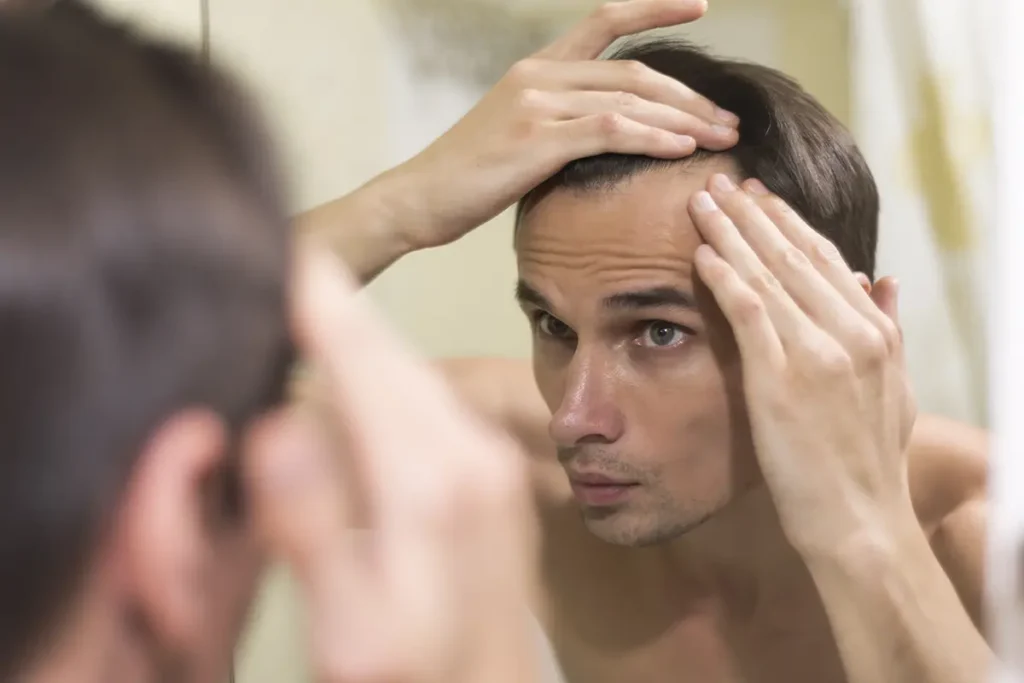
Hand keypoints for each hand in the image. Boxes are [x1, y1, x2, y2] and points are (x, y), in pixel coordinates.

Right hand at [243, 251, 537, 682]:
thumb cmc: (416, 675)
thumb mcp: (349, 626)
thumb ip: (313, 526)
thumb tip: (277, 425)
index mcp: (430, 481)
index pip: (366, 361)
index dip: (321, 304)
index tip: (287, 250)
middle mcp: (470, 456)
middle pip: (392, 356)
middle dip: (339, 307)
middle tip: (292, 260)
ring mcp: (488, 462)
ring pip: (412, 373)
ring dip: (364, 338)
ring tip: (314, 300)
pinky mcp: (490, 474)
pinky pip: (431, 401)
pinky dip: (387, 376)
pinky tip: (359, 376)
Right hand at [388, 0, 738, 249]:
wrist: (418, 199)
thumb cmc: (469, 176)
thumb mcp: (516, 134)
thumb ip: (560, 122)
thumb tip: (608, 135)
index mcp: (537, 67)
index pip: (604, 20)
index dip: (653, 8)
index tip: (698, 6)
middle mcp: (539, 74)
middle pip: (634, 72)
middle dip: (690, 96)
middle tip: (727, 120)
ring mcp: (537, 103)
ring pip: (630, 100)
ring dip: (684, 120)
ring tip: (722, 139)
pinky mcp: (537, 140)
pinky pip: (610, 130)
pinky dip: (652, 137)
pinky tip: (682, 149)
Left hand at [687, 174, 916, 557]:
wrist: (859, 520)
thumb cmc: (869, 462)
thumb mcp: (895, 390)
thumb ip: (888, 330)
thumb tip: (882, 279)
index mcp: (875, 333)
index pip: (826, 260)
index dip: (788, 223)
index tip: (760, 198)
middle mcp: (851, 332)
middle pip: (794, 255)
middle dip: (753, 213)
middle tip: (722, 180)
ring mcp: (817, 352)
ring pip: (769, 273)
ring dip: (731, 231)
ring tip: (702, 200)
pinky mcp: (781, 377)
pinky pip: (748, 311)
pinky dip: (724, 275)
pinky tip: (702, 251)